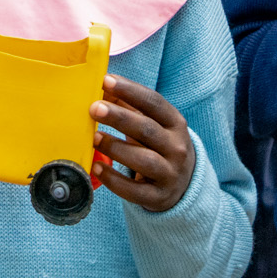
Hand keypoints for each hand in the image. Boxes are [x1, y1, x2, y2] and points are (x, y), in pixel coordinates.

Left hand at [89, 74, 195, 211]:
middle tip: (94, 108)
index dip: (130, 90)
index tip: (106, 81)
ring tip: (94, 137)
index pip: (154, 102)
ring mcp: (170, 174)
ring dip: (117, 148)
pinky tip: (96, 167)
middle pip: (147, 130)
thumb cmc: (158, 144)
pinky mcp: (159, 197)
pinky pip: (135, 191)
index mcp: (175, 123)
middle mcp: (177, 147)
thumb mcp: (151, 123)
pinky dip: (114, 180)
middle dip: (120, 118)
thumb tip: (102, 88)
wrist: (182, 184)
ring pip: (144, 160)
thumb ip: (128, 106)